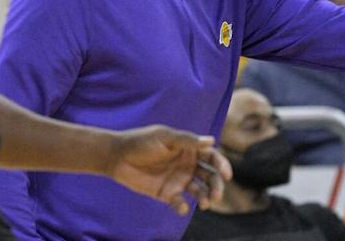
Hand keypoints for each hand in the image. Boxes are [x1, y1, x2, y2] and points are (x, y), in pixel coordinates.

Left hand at [107, 126, 231, 215]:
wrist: (118, 157)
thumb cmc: (141, 141)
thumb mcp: (164, 137)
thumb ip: (187, 140)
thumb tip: (211, 141)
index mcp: (189, 149)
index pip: (212, 157)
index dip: (222, 165)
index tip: (227, 174)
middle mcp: (188, 165)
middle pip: (210, 176)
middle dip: (216, 186)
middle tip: (216, 196)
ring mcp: (178, 180)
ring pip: (199, 191)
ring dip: (205, 198)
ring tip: (205, 204)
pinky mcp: (167, 194)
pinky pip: (180, 203)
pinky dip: (183, 207)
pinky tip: (180, 207)